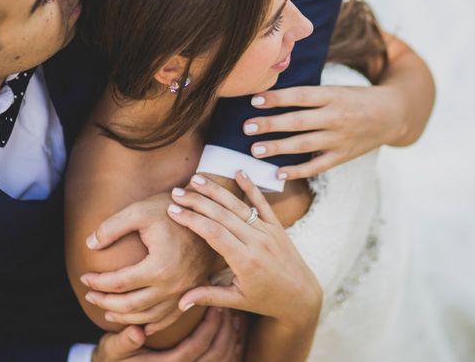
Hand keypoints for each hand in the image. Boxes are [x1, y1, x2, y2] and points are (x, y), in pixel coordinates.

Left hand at [82, 192, 217, 333]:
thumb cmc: (171, 208)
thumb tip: (89, 244)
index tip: (84, 277)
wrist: (208, 212)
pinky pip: (170, 318)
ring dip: (124, 318)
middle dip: (105, 302)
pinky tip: (140, 323)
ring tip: (107, 310)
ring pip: (148, 317)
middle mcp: (173, 285)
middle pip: (130, 306)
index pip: (119, 283)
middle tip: (89, 295)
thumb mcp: (139, 210)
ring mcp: (185, 292)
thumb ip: (111, 227)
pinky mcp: (192, 292)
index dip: (97, 282)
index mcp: (159, 267)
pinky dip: (151, 324)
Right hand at [92, 307, 244, 361]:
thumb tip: (136, 332)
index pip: (195, 349)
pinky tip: (234, 333)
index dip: (209, 328)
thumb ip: (123, 342)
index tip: (216, 306)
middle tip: (228, 308)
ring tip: (233, 318)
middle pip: (215, 357)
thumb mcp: (112, 349)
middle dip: (226, 332)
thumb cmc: (113, 357)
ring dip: (232, 340)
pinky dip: (232, 350)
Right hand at [167, 171, 321, 327]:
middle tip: (176, 192)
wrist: (301, 296)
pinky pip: (263, 202)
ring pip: (238, 205)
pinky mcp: (277, 226)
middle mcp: (257, 242)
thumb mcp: (237, 301)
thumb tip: (180, 303)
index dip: (192, 220)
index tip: (172, 210)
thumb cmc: (266, 300)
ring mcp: (269, 231)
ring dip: (216, 191)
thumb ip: (209, 297)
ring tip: (196, 179)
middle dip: (197, 201)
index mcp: (245, 261)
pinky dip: (251, 186)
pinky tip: (238, 171)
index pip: (213, 233)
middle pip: (222, 215)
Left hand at [243, 84, 405, 179]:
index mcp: (333, 95)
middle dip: (271, 124)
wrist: (393, 114)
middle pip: (298, 121)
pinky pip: (317, 166)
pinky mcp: (343, 156)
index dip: (277, 98)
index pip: (300, 96)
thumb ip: (310, 94)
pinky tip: (278, 174)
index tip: (254, 100)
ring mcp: (340, 139)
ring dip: (278, 148)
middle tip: (247, 127)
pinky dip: (298, 171)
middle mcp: (336, 117)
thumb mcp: (337, 89)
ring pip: (305, 145)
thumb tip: (272, 97)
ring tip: (255, 150)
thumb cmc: (356, 98)